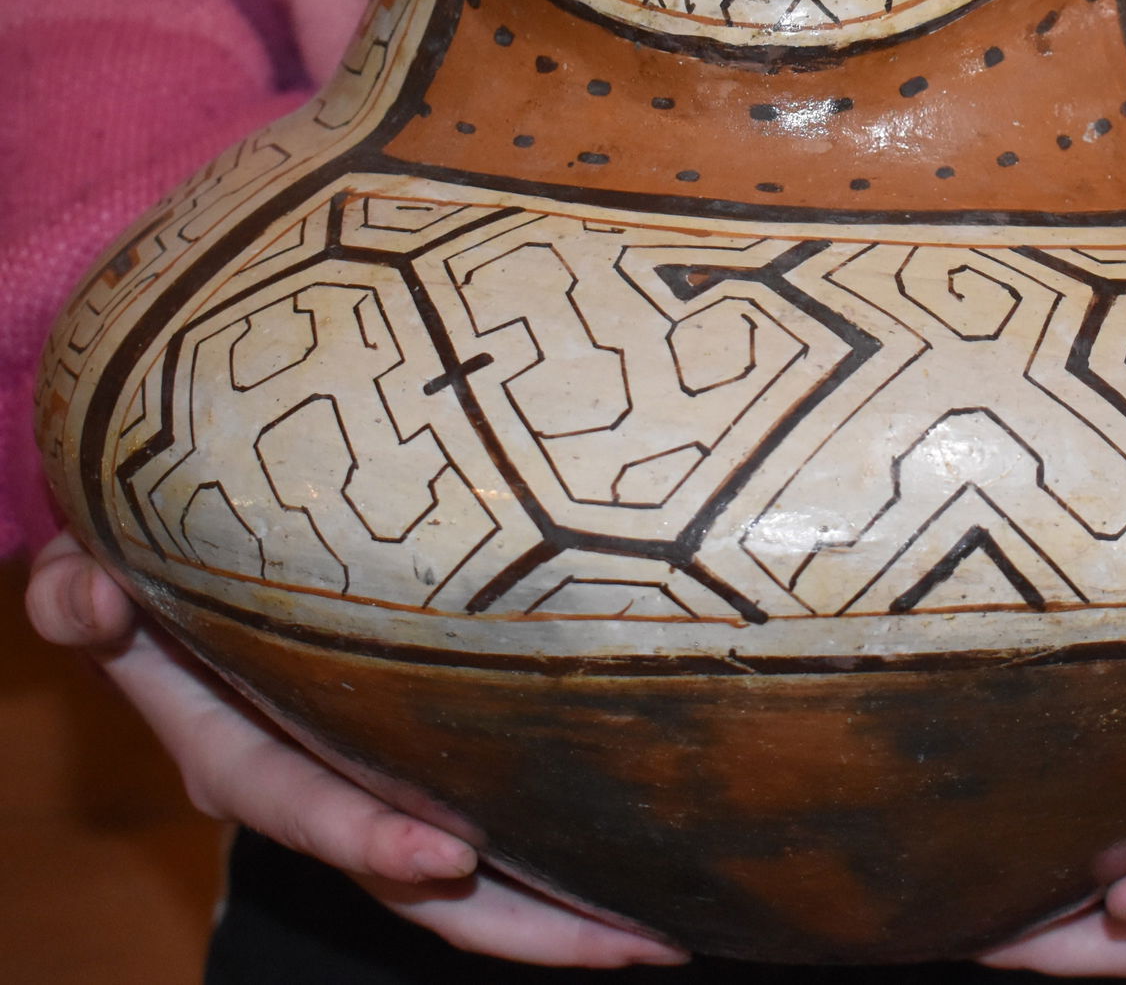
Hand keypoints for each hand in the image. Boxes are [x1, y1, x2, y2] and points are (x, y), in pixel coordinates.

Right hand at [25, 531, 687, 968]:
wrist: (175, 587)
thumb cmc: (150, 566)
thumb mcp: (101, 574)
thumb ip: (83, 593)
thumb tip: (83, 591)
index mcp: (235, 750)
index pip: (300, 803)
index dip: (365, 833)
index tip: (453, 854)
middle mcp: (312, 787)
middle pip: (412, 878)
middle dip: (514, 921)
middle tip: (623, 942)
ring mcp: (369, 789)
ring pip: (465, 879)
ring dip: (557, 913)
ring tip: (659, 931)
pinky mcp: (415, 768)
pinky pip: (487, 829)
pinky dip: (552, 860)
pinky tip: (638, 871)